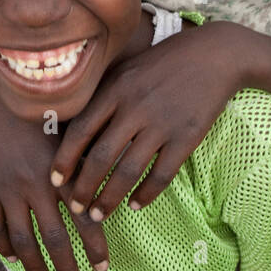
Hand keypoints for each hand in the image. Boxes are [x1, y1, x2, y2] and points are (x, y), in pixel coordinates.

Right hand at [0, 79, 111, 270]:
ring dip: (35, 264)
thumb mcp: (69, 128)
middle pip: (52, 237)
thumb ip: (87, 159)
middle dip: (66, 265)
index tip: (104, 266)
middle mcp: (33, 183)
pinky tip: (14, 258)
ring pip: (21, 239)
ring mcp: (5, 187)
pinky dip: (4, 247)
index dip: (95, 245)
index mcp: (60, 170)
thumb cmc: (39, 108)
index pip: (83, 219)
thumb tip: (113, 184)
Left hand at [50, 21, 246, 220]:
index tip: (54, 181)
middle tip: (75, 209)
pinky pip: (162, 174)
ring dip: (110, 198)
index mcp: (116, 89)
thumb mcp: (127, 70)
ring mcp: (162, 124)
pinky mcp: (187, 137)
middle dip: (84, 188)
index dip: (64, 159)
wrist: (215, 55)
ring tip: (99, 215)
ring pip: (128, 170)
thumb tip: (74, 129)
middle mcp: (135, 107)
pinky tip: (136, 205)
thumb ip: (104, 96)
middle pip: (101, 156)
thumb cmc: (164, 63)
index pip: (81, 130)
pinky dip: (146, 193)